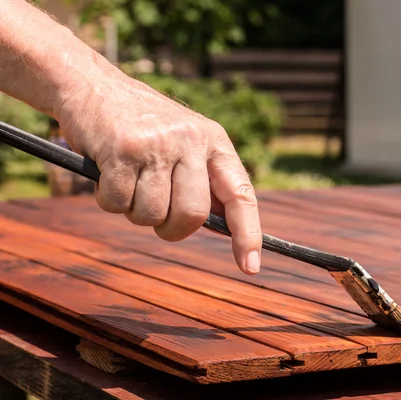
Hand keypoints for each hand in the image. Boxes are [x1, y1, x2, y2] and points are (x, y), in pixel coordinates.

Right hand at [55, 72, 261, 274]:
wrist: (92, 85)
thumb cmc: (143, 126)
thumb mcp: (185, 143)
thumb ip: (204, 180)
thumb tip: (225, 226)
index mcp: (213, 142)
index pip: (241, 194)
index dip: (248, 233)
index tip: (251, 266)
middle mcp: (190, 140)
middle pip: (192, 215)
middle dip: (172, 229)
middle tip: (158, 218)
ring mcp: (157, 144)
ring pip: (151, 215)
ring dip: (135, 211)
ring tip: (129, 180)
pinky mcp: (121, 149)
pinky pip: (117, 204)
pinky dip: (108, 199)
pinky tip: (107, 172)